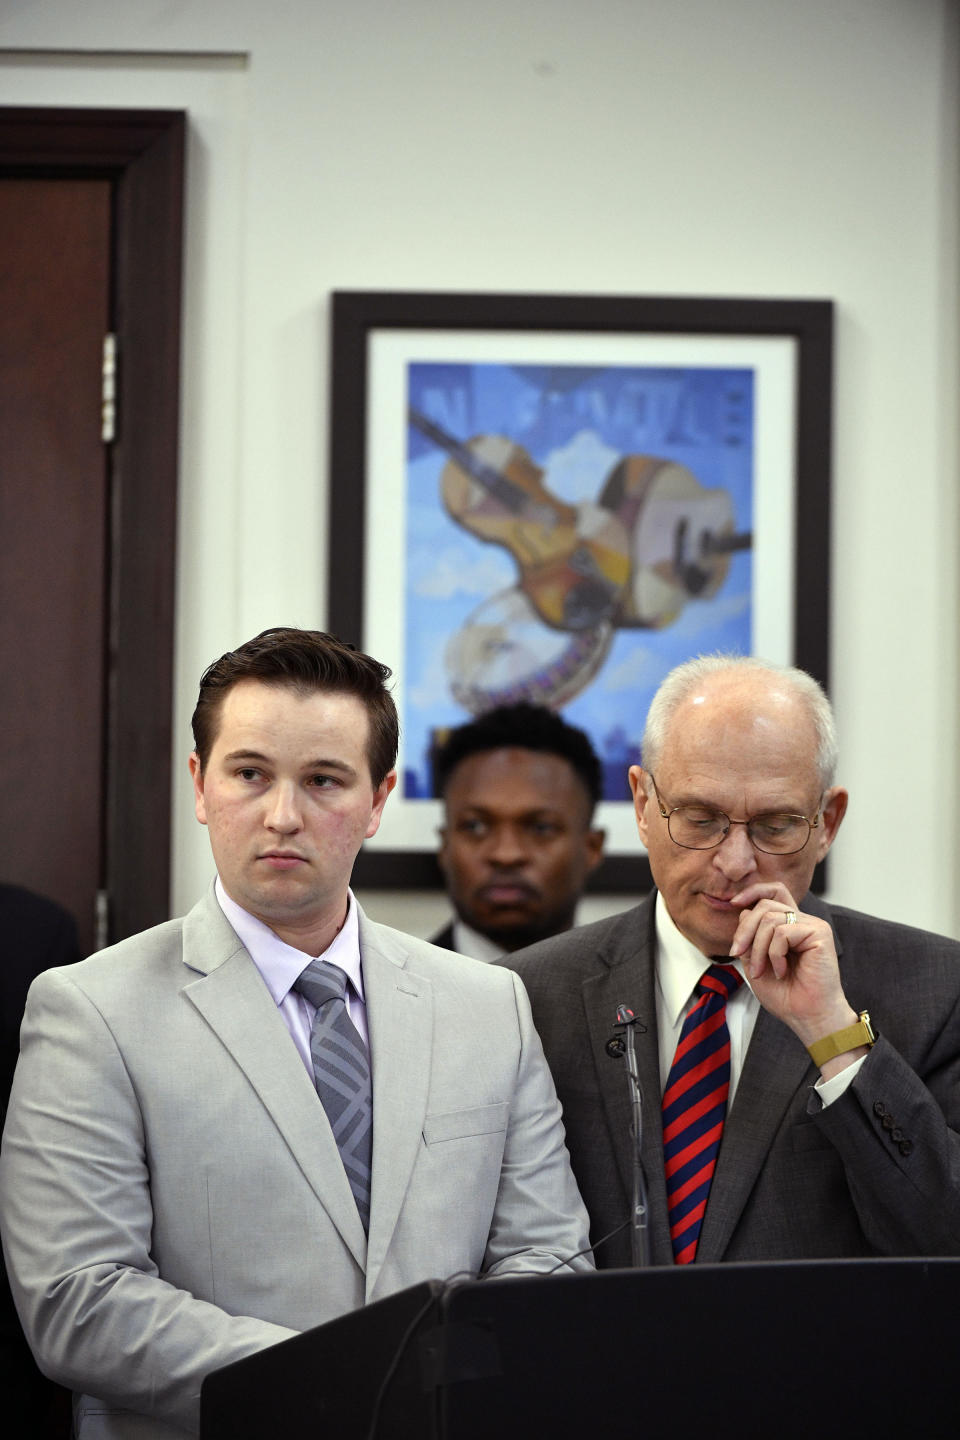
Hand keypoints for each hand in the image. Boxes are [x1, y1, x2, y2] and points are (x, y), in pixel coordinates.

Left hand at [727, 880, 856, 1050]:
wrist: (807, 1016)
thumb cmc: (785, 995)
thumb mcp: (755, 961)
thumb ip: (749, 936)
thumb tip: (744, 911)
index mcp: (789, 925)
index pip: (773, 892)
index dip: (752, 892)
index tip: (733, 903)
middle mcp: (802, 921)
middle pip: (765, 905)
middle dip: (744, 930)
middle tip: (737, 953)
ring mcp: (812, 925)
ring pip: (770, 919)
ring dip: (758, 948)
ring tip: (762, 971)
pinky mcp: (820, 933)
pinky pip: (783, 932)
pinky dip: (774, 954)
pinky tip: (781, 971)